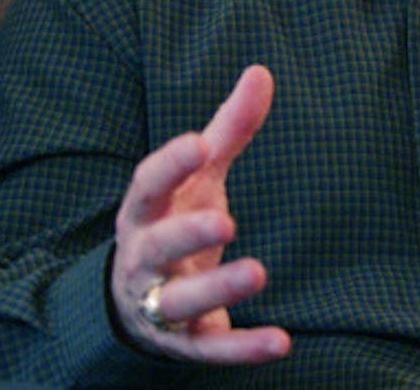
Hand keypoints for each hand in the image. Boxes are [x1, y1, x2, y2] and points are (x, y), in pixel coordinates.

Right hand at [109, 65, 290, 362]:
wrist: (137, 302)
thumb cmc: (175, 220)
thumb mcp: (198, 178)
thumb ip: (228, 130)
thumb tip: (260, 71)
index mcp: (146, 213)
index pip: (147, 187)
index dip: (169, 165)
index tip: (197, 143)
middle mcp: (147, 260)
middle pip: (157, 248)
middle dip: (185, 235)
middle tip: (224, 219)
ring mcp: (163, 305)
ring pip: (180, 303)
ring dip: (218, 289)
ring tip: (259, 270)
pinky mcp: (187, 344)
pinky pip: (212, 349)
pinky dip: (244, 348)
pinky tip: (282, 341)